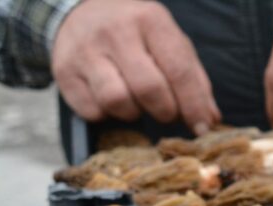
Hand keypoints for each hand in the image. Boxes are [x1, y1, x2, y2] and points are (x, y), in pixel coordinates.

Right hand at [51, 0, 219, 132]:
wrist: (81, 11)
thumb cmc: (138, 33)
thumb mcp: (170, 43)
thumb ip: (194, 79)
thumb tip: (209, 119)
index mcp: (150, 21)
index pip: (178, 70)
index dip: (193, 105)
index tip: (202, 127)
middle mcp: (115, 32)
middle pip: (148, 89)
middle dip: (165, 111)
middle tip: (167, 113)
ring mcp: (85, 50)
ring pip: (117, 101)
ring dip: (133, 113)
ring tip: (136, 103)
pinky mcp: (64, 71)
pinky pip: (91, 110)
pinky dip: (107, 115)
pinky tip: (110, 101)